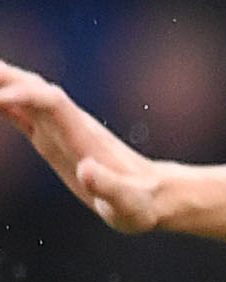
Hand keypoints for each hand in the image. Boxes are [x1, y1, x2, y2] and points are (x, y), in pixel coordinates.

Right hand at [0, 58, 168, 230]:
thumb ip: (108, 187)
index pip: (52, 103)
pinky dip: (3, 102)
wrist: (153, 197)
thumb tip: (87, 170)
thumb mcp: (126, 203)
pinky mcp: (53, 140)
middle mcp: (70, 125)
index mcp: (83, 136)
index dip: (25, 96)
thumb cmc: (139, 204)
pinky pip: (23, 115)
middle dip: (6, 77)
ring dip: (2, 82)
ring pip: (26, 96)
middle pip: (34, 89)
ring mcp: (60, 130)